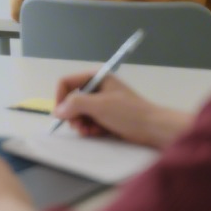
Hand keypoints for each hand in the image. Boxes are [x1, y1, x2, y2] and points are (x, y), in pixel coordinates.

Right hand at [53, 73, 189, 148]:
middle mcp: (97, 88)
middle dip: (73, 114)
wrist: (154, 129)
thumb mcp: (99, 106)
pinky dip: (89, 128)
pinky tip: (96, 132)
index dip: (60, 97)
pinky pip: (89, 120)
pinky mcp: (106, 116)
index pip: (66, 82)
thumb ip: (75, 104)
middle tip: (78, 126)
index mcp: (96, 77)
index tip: (61, 114)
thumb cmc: (128, 113)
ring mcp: (102, 102)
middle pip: (71, 99)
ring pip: (79, 112)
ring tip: (89, 131)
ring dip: (81, 123)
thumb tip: (57, 110)